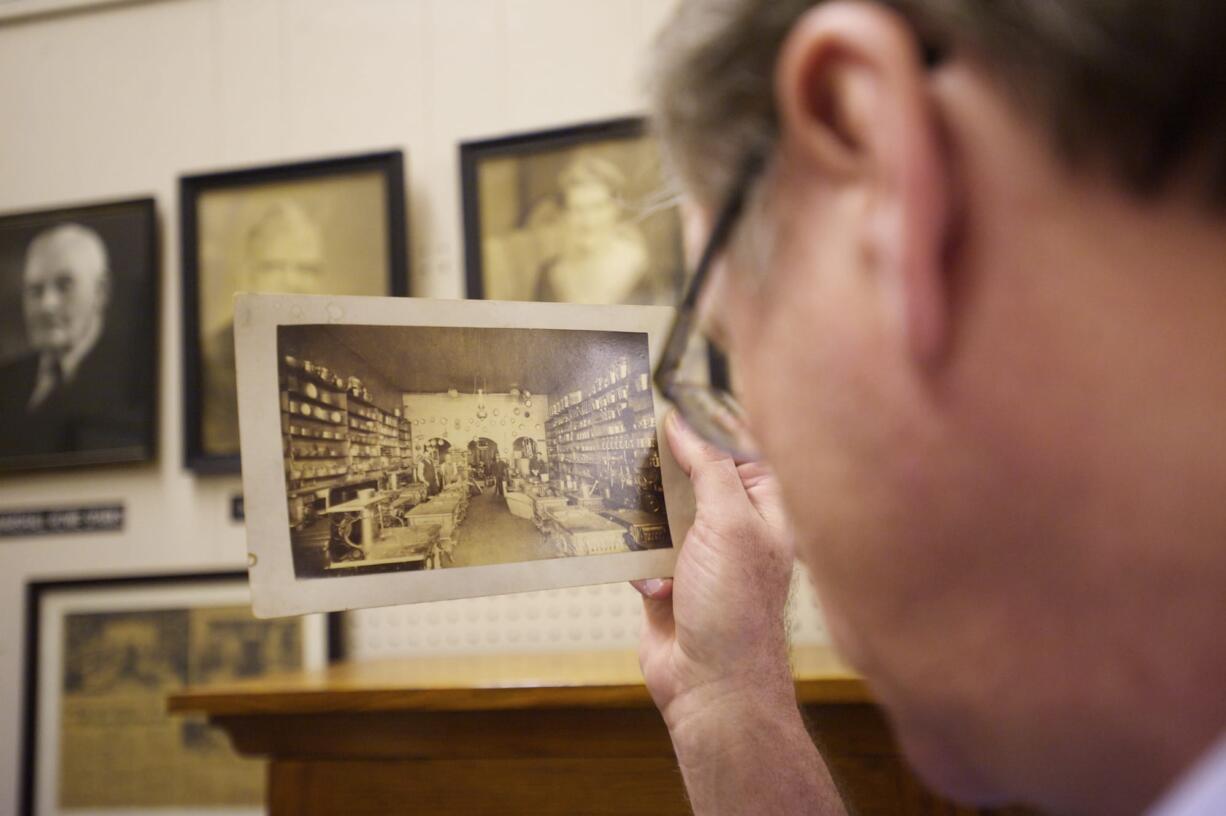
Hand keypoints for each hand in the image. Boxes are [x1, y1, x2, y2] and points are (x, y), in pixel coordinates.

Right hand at [634, 412, 796, 729]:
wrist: (712, 687)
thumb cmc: (738, 610)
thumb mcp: (730, 523)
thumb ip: (708, 468)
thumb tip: (683, 424)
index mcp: (766, 510)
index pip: (738, 450)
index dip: (707, 427)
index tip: (671, 403)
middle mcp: (735, 529)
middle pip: (693, 478)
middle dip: (666, 469)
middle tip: (634, 440)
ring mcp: (700, 556)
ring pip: (661, 512)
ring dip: (644, 515)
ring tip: (625, 501)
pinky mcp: (668, 581)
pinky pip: (640, 551)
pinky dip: (636, 561)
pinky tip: (649, 581)